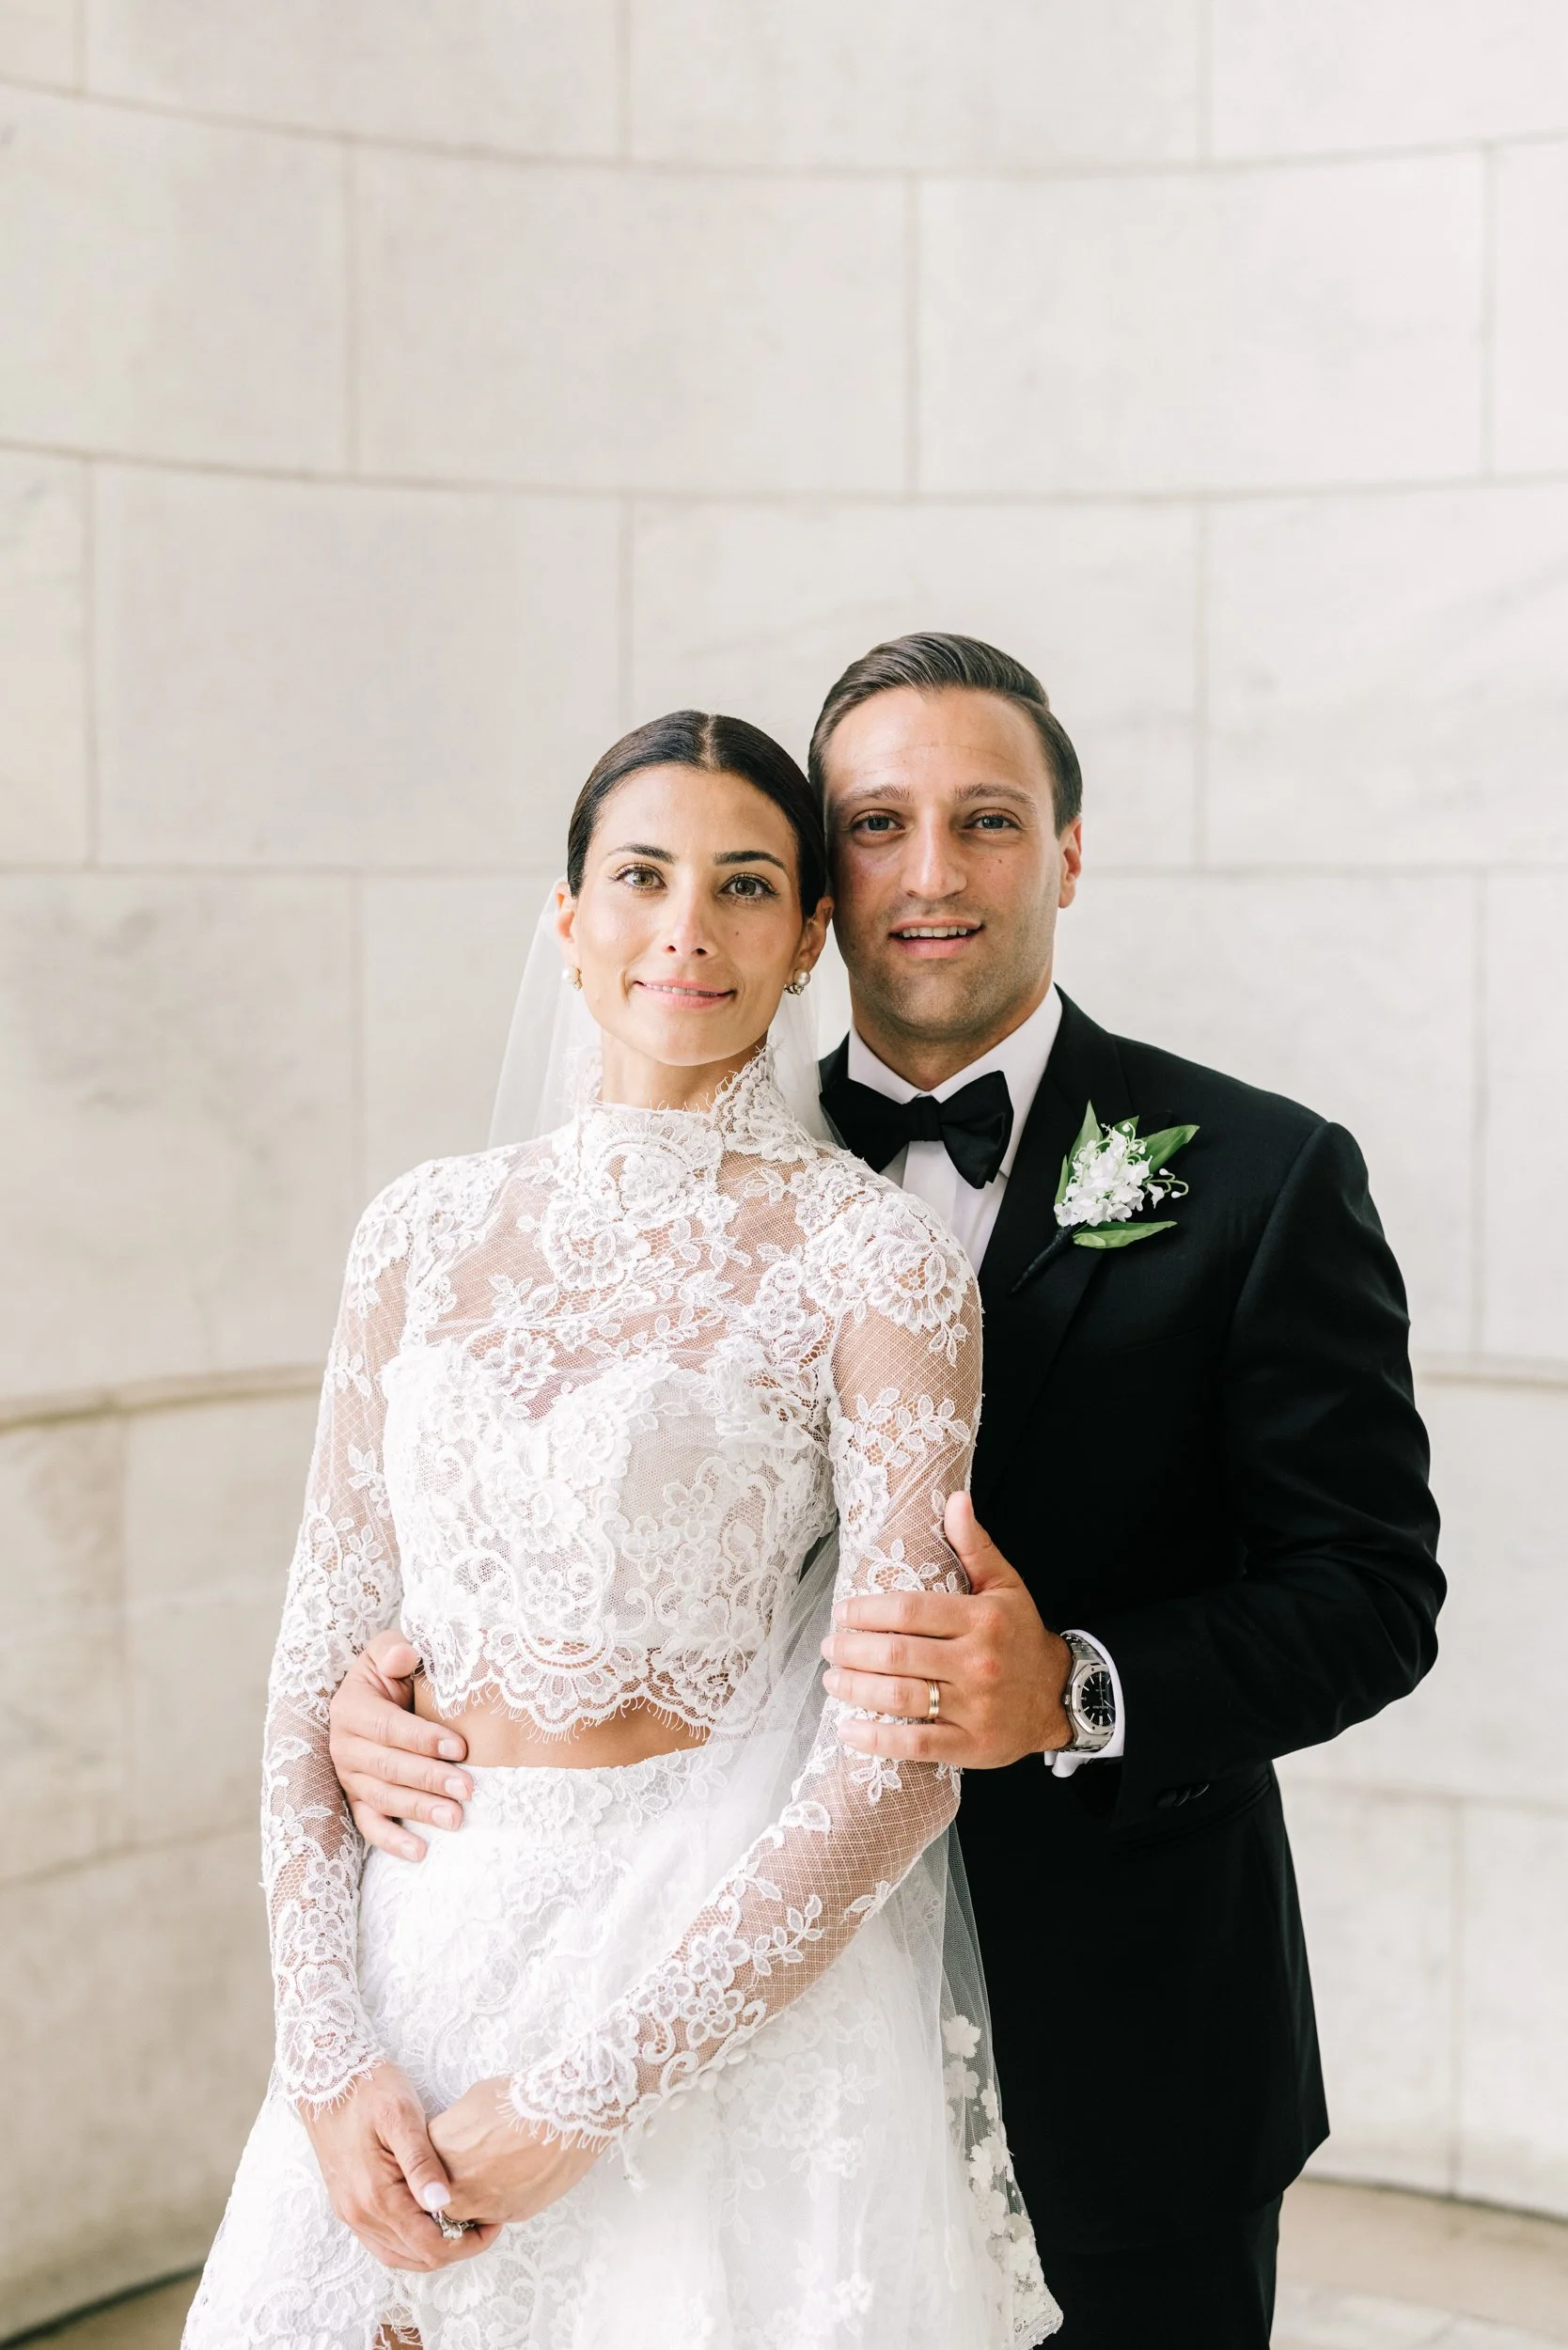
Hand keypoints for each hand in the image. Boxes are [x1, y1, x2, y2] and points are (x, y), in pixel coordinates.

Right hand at [301, 2061, 500, 2270]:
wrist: (325, 2079)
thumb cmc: (369, 2089)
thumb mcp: (401, 2115)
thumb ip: (421, 2162)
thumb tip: (442, 2201)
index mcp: (377, 2196)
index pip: (430, 2245)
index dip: (466, 2243)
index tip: (493, 2223)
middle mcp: (361, 2214)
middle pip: (417, 2256)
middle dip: (456, 2247)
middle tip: (485, 2222)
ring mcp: (351, 2213)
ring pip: (399, 2255)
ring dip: (433, 2248)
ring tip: (463, 2222)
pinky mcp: (348, 2206)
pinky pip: (382, 2242)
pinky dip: (410, 2243)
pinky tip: (430, 2221)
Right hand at [329, 1631, 472, 1861]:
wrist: (380, 1694)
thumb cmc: (395, 1671)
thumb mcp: (389, 1651)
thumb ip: (394, 1649)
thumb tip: (403, 1656)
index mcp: (351, 1706)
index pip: (388, 1727)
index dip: (423, 1738)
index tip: (460, 1747)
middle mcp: (344, 1744)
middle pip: (388, 1767)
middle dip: (429, 1779)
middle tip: (468, 1788)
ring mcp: (349, 1776)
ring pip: (383, 1797)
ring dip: (419, 1810)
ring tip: (456, 1818)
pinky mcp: (356, 1799)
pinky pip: (370, 1825)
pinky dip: (393, 1841)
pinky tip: (421, 1852)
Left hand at [431, 2078, 601, 2225]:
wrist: (563, 2114)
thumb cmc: (520, 2099)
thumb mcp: (472, 2102)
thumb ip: (452, 2130)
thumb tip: (453, 2140)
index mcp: (437, 2149)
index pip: (421, 2167)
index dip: (436, 2162)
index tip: (449, 2155)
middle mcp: (451, 2183)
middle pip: (437, 2196)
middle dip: (450, 2184)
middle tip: (472, 2167)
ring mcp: (479, 2204)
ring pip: (464, 2212)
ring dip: (472, 2198)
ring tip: (494, 2174)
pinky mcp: (507, 2215)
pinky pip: (491, 2217)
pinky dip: (498, 2203)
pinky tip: (513, 2179)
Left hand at [822, 1492, 1072, 1768]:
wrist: (1060, 1694)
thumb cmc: (1021, 1635)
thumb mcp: (1006, 1585)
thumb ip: (975, 1545)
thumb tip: (955, 1499)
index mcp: (982, 1619)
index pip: (909, 1611)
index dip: (867, 1612)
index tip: (842, 1612)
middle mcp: (977, 1662)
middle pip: (897, 1655)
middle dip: (852, 1650)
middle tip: (829, 1647)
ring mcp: (975, 1707)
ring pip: (901, 1698)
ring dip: (856, 1689)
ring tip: (833, 1679)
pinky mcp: (972, 1745)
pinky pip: (915, 1745)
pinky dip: (877, 1739)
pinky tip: (848, 1730)